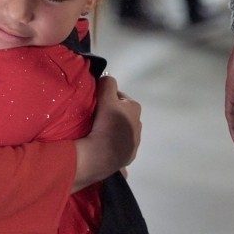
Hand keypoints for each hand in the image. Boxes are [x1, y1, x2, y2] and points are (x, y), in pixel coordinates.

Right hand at [73, 75, 140, 191]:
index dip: (107, 98)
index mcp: (135, 108)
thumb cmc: (105, 123)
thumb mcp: (105, 97)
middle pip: (121, 114)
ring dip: (111, 129)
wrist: (102, 155)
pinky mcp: (128, 156)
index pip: (119, 97)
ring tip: (97, 132)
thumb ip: (107, 83)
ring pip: (120, 130)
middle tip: (95, 117)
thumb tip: (107, 78)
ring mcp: (134, 142)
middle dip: (111, 114)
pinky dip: (112, 144)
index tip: (97, 103)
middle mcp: (138, 124)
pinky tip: (102, 144)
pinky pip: (119, 146)